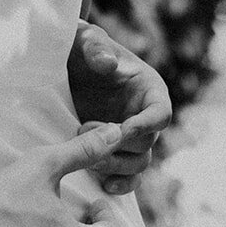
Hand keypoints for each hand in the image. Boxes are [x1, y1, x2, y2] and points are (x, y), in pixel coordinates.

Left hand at [67, 21, 171, 194]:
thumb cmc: (79, 49)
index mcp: (149, 89)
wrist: (64, 69)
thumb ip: (96, 46)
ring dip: (113, 165)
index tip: (123, 128)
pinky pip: (130, 176)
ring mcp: (132, 137)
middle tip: (83, 131)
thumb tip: (108, 64)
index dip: (146, 125)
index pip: (161, 113)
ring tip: (84, 154)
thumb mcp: (84, 40)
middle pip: (146, 144)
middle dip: (117, 144)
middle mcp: (146, 115)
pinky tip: (104, 186)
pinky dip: (121, 184)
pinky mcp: (118, 151)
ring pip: (138, 164)